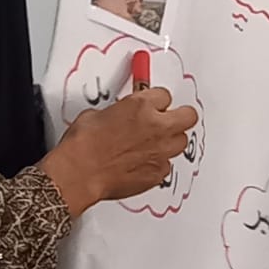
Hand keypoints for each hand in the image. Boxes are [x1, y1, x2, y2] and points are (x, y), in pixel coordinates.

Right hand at [41, 89, 197, 217]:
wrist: (80, 173)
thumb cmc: (83, 145)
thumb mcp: (98, 114)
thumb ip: (120, 112)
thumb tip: (122, 114)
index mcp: (141, 106)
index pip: (165, 95)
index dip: (157, 101)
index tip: (153, 104)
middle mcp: (156, 127)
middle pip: (188, 115)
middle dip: (180, 115)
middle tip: (171, 118)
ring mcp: (160, 151)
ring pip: (181, 141)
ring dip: (171, 140)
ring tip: (156, 143)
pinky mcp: (158, 172)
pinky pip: (167, 164)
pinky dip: (158, 163)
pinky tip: (144, 162)